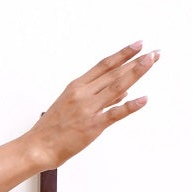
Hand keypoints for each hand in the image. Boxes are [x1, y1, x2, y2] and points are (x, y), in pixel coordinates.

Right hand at [25, 43, 157, 170]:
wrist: (38, 146)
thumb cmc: (53, 128)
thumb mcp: (72, 105)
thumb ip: (99, 97)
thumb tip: (123, 92)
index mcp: (76, 86)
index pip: (104, 65)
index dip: (123, 54)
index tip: (138, 45)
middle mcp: (83, 94)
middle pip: (114, 73)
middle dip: (136, 61)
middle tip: (154, 53)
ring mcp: (88, 109)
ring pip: (116, 87)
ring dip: (135, 73)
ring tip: (150, 62)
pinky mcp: (92, 126)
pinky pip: (114, 114)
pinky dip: (130, 106)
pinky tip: (143, 99)